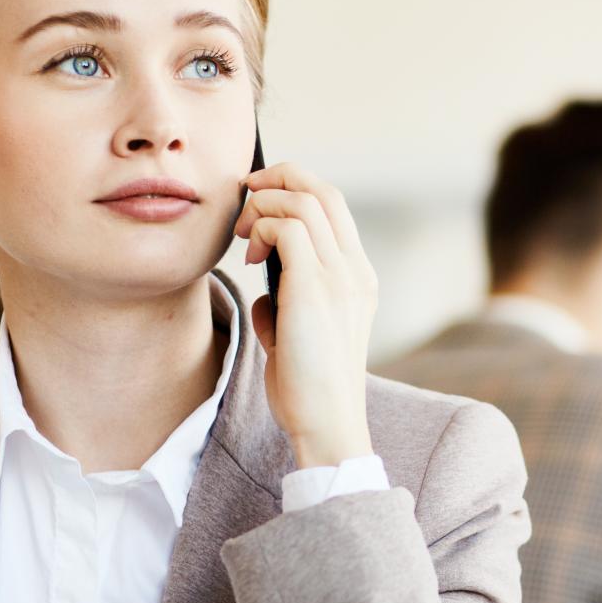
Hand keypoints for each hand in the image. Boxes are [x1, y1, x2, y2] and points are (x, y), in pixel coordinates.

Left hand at [234, 162, 377, 468]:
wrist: (327, 423)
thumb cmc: (309, 390)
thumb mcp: (296, 338)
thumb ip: (284, 308)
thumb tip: (262, 293)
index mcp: (357, 278)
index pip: (332, 205)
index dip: (292, 187)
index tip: (257, 204)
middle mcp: (355, 269)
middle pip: (321, 188)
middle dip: (276, 178)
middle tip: (243, 199)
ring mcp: (340, 276)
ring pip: (302, 200)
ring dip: (262, 206)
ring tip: (244, 236)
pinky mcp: (315, 287)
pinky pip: (286, 227)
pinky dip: (261, 228)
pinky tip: (249, 256)